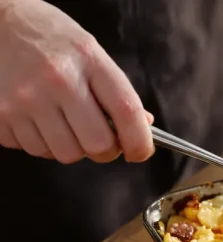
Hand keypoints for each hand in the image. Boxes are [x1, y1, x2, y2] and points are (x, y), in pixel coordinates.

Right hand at [0, 0, 153, 163]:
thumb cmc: (51, 39)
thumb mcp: (92, 53)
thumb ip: (117, 90)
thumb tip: (142, 127)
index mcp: (89, 60)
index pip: (127, 112)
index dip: (140, 142)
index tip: (140, 151)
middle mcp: (58, 80)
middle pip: (97, 145)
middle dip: (105, 150)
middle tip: (100, 138)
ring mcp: (26, 99)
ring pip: (65, 154)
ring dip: (72, 147)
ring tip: (65, 122)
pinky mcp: (2, 114)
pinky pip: (33, 150)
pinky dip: (42, 143)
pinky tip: (40, 119)